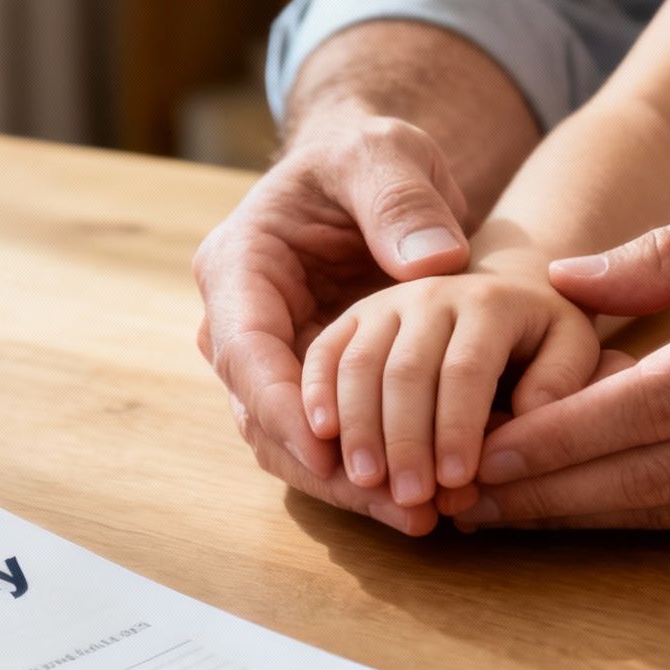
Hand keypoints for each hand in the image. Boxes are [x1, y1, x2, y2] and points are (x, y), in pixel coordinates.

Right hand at [194, 112, 475, 533]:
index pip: (245, 350)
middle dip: (326, 466)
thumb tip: (431, 264)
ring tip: (419, 515)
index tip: (329, 448)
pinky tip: (423, 502)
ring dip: (350, 487)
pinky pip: (327, 445)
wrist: (375, 179)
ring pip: (291, 446)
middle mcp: (240, 324)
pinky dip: (368, 476)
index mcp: (238, 266)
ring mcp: (273, 363)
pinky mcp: (309, 388)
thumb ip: (401, 200)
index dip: (283, 405)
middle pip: (262, 416)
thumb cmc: (369, 157)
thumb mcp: (385, 154)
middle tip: (397, 500)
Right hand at [301, 263, 600, 511]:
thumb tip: (529, 419)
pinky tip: (320, 444)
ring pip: (358, 364)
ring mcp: (385, 303)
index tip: (459, 480)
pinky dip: (316, 397)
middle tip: (408, 497)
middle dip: (404, 439)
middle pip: (405, 370)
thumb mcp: (573, 347)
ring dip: (358, 428)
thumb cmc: (544, 338)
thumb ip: (561, 380)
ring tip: (366, 484)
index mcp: (490, 300)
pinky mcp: (354, 318)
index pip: (467, 368)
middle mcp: (430, 293)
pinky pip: (325, 355)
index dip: (459, 426)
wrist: (503, 291)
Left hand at [457, 182, 669, 528]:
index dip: (559, 439)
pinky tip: (591, 505)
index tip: (483, 451)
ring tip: (508, 515)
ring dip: (591, 520)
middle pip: (657, 477)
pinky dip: (651, 512)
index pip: (650, 404)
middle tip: (465, 504)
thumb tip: (565, 281)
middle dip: (553, 499)